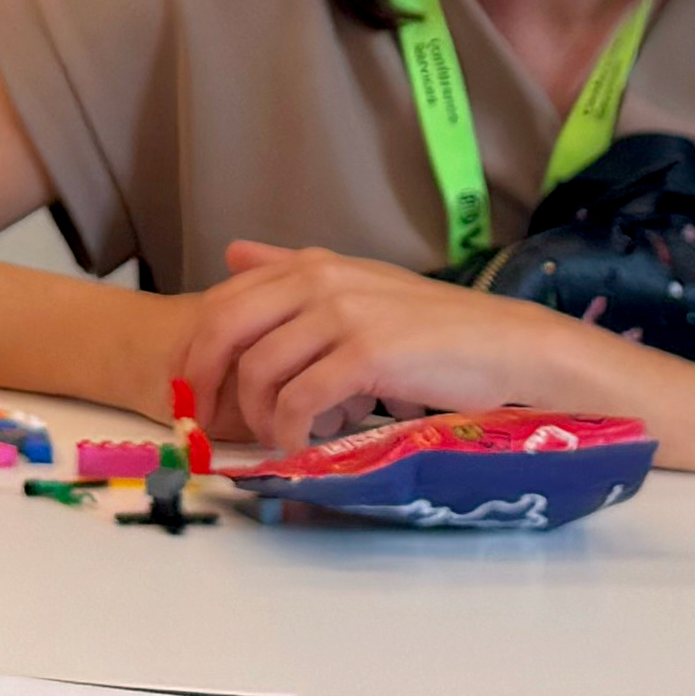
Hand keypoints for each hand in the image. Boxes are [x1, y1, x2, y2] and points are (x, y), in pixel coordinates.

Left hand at [169, 241, 602, 449]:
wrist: (504, 345)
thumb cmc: (431, 327)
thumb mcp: (358, 284)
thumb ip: (292, 269)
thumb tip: (233, 253)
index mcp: (311, 265)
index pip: (223, 303)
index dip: (195, 353)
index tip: (190, 394)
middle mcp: (320, 280)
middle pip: (223, 332)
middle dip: (203, 385)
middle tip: (206, 425)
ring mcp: (343, 314)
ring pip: (259, 372)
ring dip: (258, 417)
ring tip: (280, 435)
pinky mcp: (366, 354)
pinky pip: (301, 400)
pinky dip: (292, 430)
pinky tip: (305, 443)